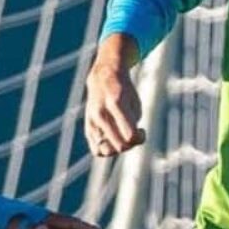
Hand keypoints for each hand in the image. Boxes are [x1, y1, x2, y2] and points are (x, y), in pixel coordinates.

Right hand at [85, 34, 145, 157]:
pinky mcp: (87, 127)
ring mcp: (92, 121)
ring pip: (105, 151)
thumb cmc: (124, 90)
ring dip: (118, 148)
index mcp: (116, 103)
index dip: (139, 138)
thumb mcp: (135, 103)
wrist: (102, 77)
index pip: (129, 135)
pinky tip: (114, 140)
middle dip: (131, 144)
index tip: (141, 130)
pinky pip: (96, 150)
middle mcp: (101, 113)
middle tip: (134, 133)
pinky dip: (107, 150)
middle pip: (119, 145)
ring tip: (123, 138)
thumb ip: (133, 125)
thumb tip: (126, 144)